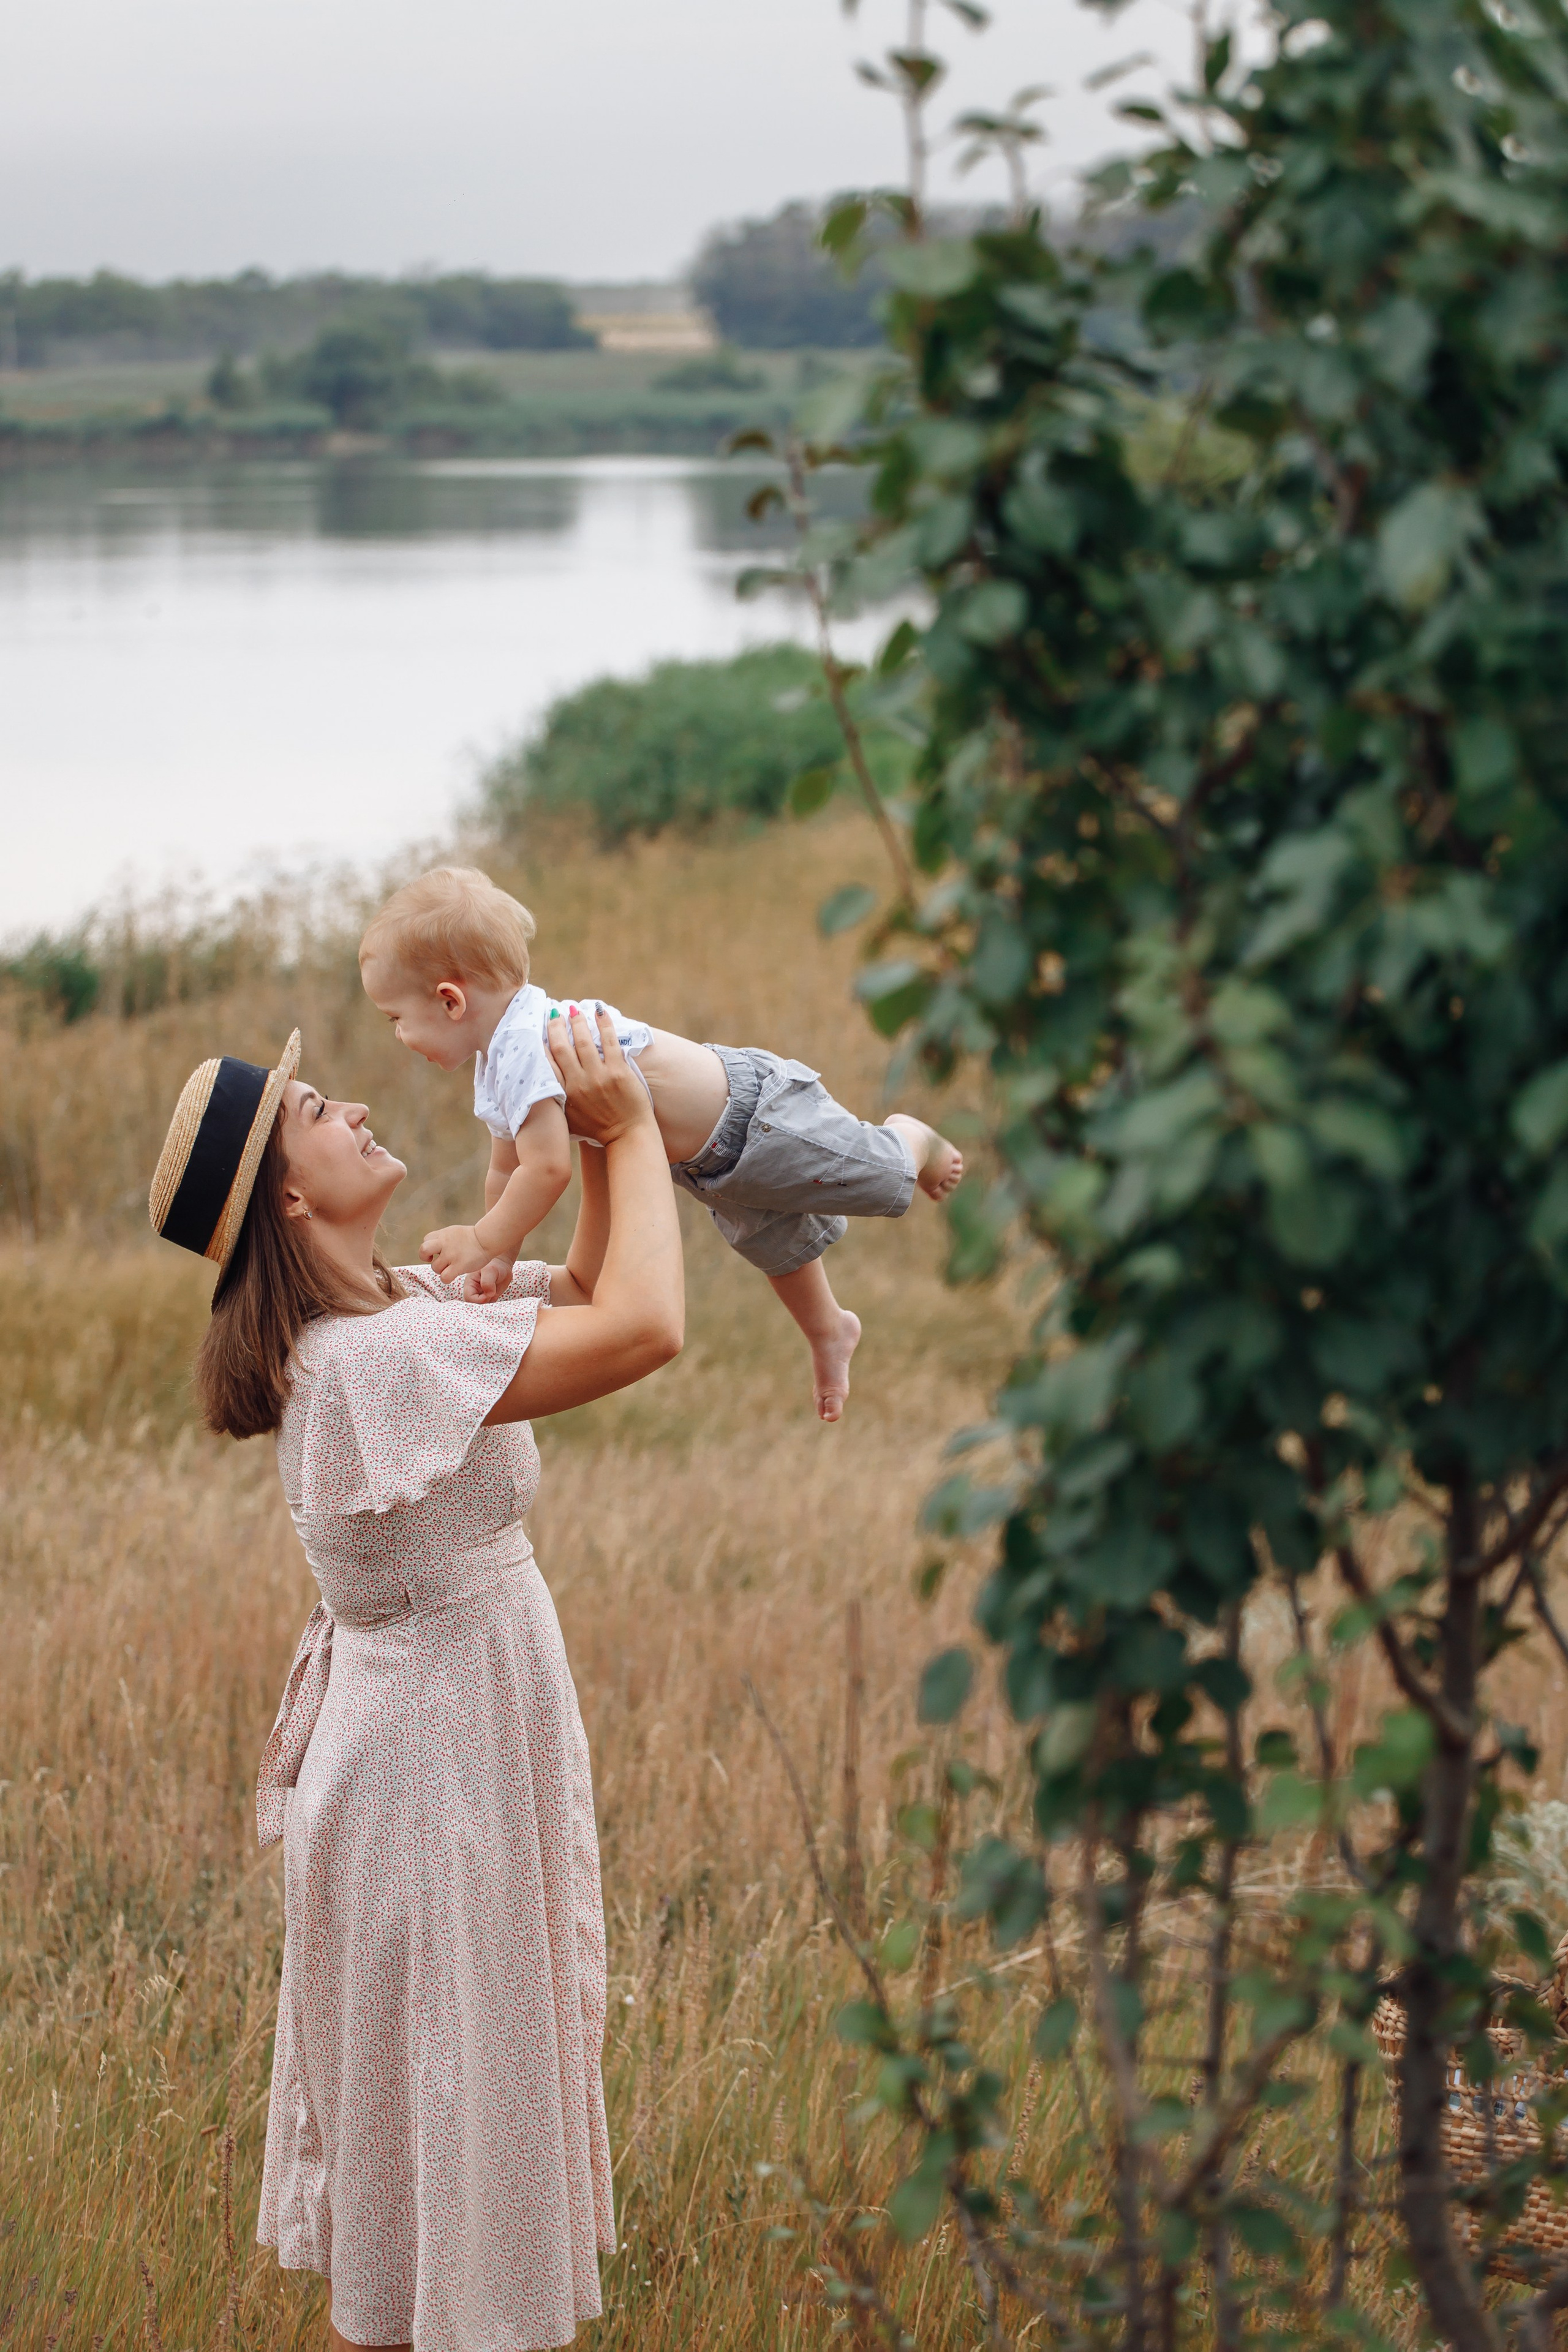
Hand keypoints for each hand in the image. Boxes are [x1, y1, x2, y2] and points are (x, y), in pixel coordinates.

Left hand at [422, 1224, 491, 1280]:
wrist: (487, 1239)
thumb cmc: (472, 1237)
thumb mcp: (454, 1232)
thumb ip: (443, 1238)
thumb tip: (433, 1248)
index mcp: (443, 1234)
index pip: (426, 1240)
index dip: (430, 1248)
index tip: (438, 1251)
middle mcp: (444, 1243)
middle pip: (423, 1250)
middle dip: (425, 1257)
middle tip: (434, 1260)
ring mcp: (451, 1255)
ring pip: (435, 1268)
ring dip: (441, 1270)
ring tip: (451, 1267)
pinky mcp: (458, 1265)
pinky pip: (444, 1277)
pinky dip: (446, 1278)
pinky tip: (453, 1275)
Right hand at [463, 1256, 515, 1303]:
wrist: (503, 1264)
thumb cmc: (494, 1265)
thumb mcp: (490, 1270)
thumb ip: (487, 1282)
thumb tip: (489, 1294)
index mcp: (470, 1284)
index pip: (469, 1298)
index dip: (479, 1299)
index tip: (489, 1294)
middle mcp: (474, 1291)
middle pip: (473, 1304)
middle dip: (484, 1303)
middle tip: (493, 1295)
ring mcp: (481, 1295)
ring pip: (482, 1306)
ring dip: (489, 1304)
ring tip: (496, 1293)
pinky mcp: (489, 1298)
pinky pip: (489, 1305)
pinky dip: (494, 1304)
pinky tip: (497, 1295)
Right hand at [549, 1005, 653, 1145]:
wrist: (627, 1136)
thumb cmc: (597, 1128)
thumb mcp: (568, 1119)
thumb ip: (555, 1100)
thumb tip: (540, 1082)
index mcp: (564, 1094)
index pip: (547, 1062)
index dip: (541, 1043)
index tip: (538, 1029)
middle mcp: (578, 1083)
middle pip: (561, 1047)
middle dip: (555, 1026)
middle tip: (554, 1013)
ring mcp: (599, 1076)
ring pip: (584, 1041)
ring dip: (577, 1022)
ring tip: (573, 1009)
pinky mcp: (618, 1072)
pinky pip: (610, 1042)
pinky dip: (604, 1024)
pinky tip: (600, 1011)